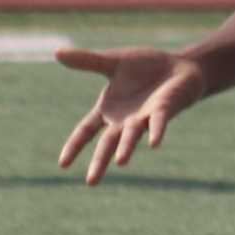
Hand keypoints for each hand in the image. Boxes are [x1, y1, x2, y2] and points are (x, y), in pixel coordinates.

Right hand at [56, 45, 203, 184]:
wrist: (177, 66)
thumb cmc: (145, 68)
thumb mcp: (112, 61)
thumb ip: (87, 60)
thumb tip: (57, 52)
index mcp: (108, 110)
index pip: (86, 131)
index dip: (74, 145)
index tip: (62, 164)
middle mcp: (125, 119)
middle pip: (108, 143)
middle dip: (100, 161)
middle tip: (91, 182)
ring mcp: (144, 117)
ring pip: (132, 136)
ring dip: (126, 149)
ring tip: (120, 163)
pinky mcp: (163, 109)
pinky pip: (158, 123)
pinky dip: (156, 132)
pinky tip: (155, 145)